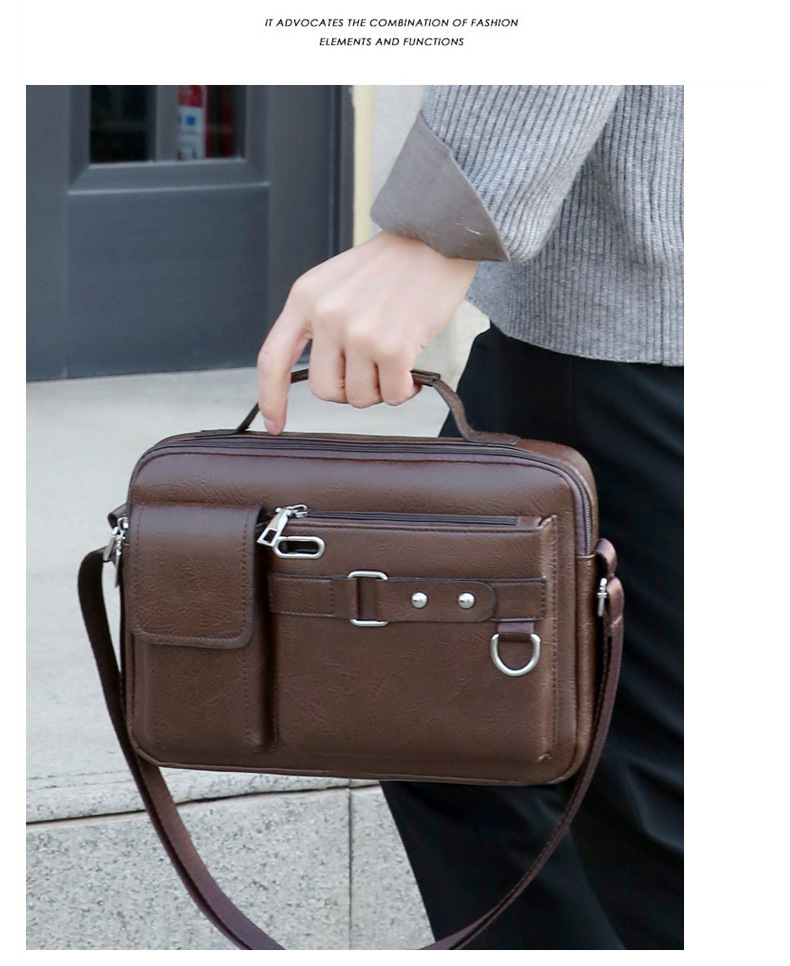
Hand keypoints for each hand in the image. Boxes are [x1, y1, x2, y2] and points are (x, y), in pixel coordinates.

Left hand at [256, 231, 477, 433]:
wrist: (437, 237)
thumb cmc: (393, 265)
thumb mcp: (337, 283)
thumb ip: (320, 322)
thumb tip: (324, 376)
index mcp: (305, 297)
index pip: (273, 358)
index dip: (271, 397)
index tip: (275, 424)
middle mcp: (327, 315)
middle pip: (325, 390)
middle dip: (350, 389)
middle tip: (372, 370)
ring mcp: (359, 332)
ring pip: (360, 397)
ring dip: (382, 388)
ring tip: (395, 360)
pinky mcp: (393, 346)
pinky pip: (392, 394)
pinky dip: (405, 390)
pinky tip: (412, 370)